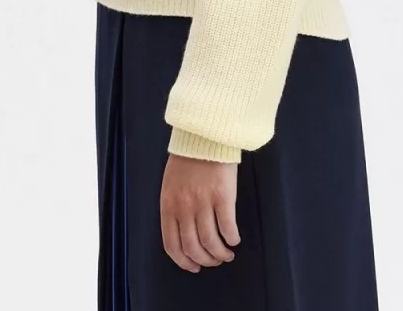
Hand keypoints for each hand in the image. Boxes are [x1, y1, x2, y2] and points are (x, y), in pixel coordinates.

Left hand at [160, 153, 240, 272]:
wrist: (204, 135)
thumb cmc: (188, 158)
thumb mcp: (171, 184)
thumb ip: (174, 208)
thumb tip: (184, 233)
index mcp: (168, 206)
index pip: (172, 245)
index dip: (184, 261)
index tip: (194, 267)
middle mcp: (184, 208)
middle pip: (193, 247)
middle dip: (205, 260)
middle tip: (215, 261)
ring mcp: (203, 203)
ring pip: (211, 242)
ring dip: (220, 254)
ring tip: (227, 253)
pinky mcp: (222, 197)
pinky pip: (227, 227)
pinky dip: (232, 238)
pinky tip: (234, 239)